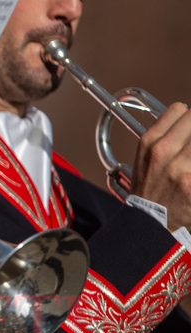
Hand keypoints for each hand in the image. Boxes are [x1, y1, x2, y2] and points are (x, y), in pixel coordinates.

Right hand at [130, 102, 190, 231]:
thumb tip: (190, 123)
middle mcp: (164, 151)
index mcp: (149, 142)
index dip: (190, 117)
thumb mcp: (145, 158)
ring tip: (190, 160)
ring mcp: (181, 168)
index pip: (180, 110)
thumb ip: (166, 138)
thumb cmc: (150, 189)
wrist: (150, 223)